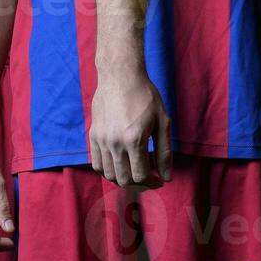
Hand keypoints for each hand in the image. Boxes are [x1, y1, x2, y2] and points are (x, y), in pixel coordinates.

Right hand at [89, 67, 170, 188]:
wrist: (120, 76)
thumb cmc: (145, 96)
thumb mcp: (162, 122)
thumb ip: (164, 152)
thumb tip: (167, 177)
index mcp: (134, 139)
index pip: (140, 176)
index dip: (152, 182)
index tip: (159, 180)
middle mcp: (115, 143)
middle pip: (124, 179)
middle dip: (139, 184)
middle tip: (149, 177)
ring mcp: (101, 140)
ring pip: (109, 175)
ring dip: (123, 178)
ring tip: (135, 170)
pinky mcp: (93, 136)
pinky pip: (97, 164)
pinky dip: (109, 170)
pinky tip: (121, 164)